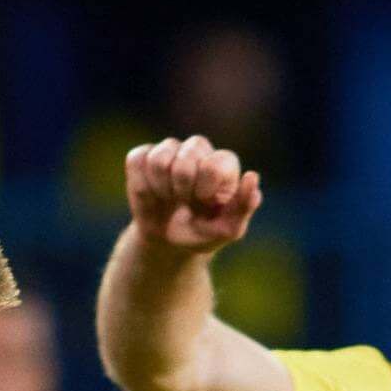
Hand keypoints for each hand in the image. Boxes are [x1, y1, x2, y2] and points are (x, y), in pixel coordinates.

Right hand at [125, 135, 262, 253]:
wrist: (168, 242)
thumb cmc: (202, 231)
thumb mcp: (227, 229)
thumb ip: (244, 206)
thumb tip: (252, 177)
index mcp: (223, 162)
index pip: (212, 167)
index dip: (204, 191)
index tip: (204, 204)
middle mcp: (198, 149)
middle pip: (184, 162)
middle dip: (182, 192)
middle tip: (186, 203)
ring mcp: (169, 149)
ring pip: (158, 160)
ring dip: (161, 190)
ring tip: (170, 199)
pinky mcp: (143, 155)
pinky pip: (137, 162)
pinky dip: (142, 186)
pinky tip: (153, 194)